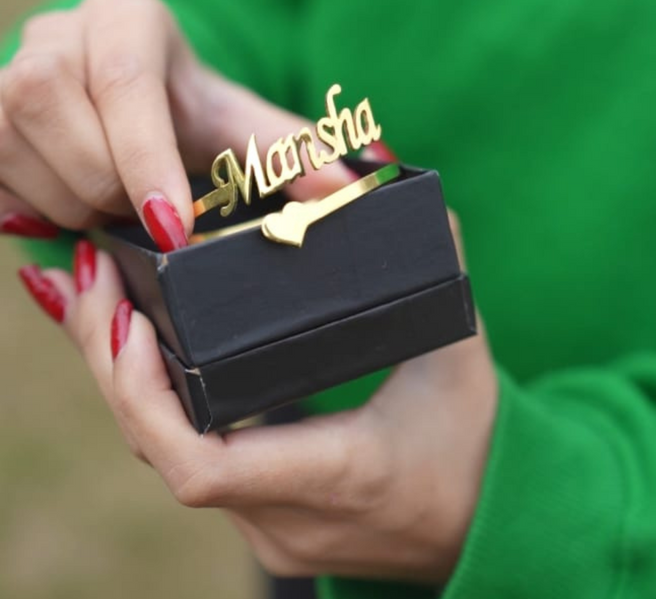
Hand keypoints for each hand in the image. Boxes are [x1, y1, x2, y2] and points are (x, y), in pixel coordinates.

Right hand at [0, 0, 354, 246]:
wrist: (133, 93)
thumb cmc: (190, 110)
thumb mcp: (240, 124)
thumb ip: (290, 152)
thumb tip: (348, 189)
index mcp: (127, 19)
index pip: (125, 84)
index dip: (144, 159)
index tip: (170, 228)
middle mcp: (58, 32)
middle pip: (54, 112)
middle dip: (104, 186)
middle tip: (148, 214)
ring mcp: (6, 66)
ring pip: (10, 145)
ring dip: (69, 200)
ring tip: (114, 207)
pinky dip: (32, 205)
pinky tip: (72, 206)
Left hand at [24, 232, 496, 584]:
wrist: (483, 527)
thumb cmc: (477, 452)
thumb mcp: (460, 363)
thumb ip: (440, 280)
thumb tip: (426, 208)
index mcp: (337, 475)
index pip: (203, 467)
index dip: (147, 398)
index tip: (131, 324)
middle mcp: (286, 517)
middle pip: (160, 453)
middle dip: (113, 368)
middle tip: (94, 282)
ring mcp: (268, 527)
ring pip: (162, 459)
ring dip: (125, 384)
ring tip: (103, 305)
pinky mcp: (264, 519)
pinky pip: (184, 462)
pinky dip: (153, 407)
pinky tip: (138, 357)